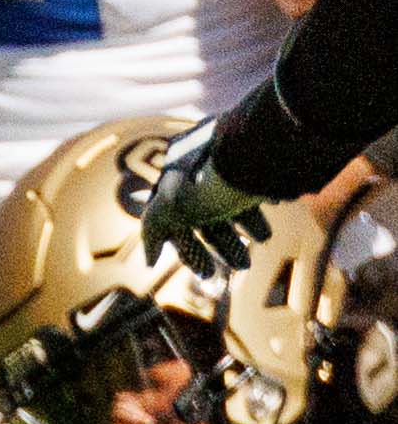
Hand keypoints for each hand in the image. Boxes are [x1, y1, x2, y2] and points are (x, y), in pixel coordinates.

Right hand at [137, 114, 267, 273]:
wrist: (259, 148)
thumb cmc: (211, 181)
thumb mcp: (171, 209)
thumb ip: (154, 232)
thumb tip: (148, 262)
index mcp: (174, 179)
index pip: (177, 223)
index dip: (190, 251)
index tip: (207, 274)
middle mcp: (198, 167)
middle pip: (208, 214)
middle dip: (225, 243)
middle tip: (242, 265)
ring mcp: (228, 158)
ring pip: (235, 198)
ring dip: (248, 224)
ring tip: (264, 238)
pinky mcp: (257, 154)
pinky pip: (258, 180)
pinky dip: (263, 198)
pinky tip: (276, 206)